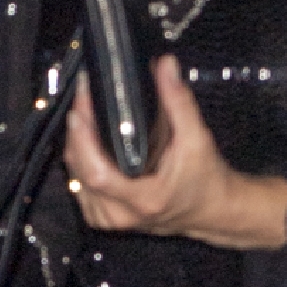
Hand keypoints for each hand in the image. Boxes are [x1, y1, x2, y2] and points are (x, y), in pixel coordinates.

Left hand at [63, 56, 286, 249]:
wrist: (210, 209)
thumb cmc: (206, 180)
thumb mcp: (197, 138)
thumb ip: (179, 101)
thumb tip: (165, 67)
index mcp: (144, 198)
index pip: (97, 173)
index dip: (83, 140)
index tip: (81, 109)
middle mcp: (121, 214)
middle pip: (80, 171)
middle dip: (78, 133)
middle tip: (84, 100)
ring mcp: (109, 218)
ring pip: (76, 178)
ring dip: (77, 145)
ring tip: (85, 115)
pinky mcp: (102, 216)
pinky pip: (80, 185)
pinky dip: (81, 161)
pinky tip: (87, 141)